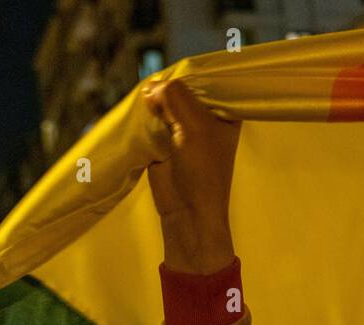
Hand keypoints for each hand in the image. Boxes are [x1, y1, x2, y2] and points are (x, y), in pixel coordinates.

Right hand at [143, 80, 240, 273]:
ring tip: (147, 104)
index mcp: (225, 113)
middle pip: (182, 89)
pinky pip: (151, 119)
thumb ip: (175, 97)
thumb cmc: (202, 171)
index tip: (173, 74)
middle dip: (167, 88)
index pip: (207, 81)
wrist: (186, 212)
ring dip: (154, 102)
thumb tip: (152, 87)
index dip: (189, 74)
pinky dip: (144, 116)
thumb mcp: (194, 126)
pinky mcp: (164, 141)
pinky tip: (139, 112)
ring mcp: (184, 129)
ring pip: (164, 103)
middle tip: (155, 90)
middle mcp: (206, 118)